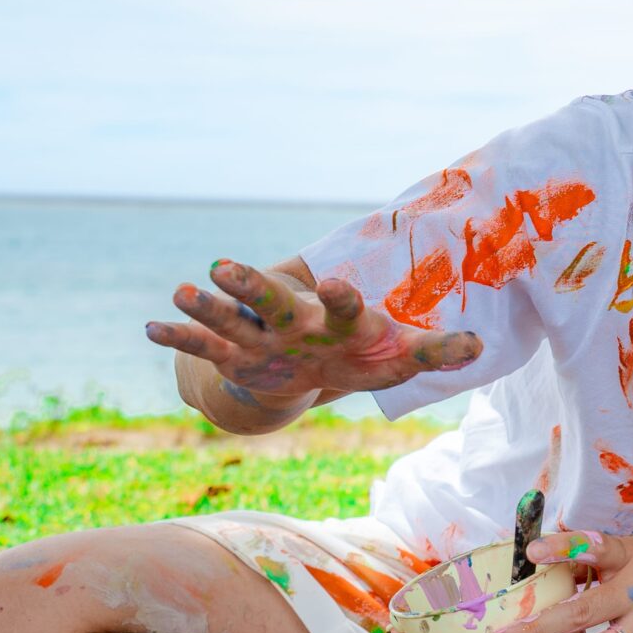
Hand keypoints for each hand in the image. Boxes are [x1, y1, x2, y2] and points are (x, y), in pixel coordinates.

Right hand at [147, 258, 480, 405]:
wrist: (315, 369)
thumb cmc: (363, 356)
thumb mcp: (398, 359)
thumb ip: (435, 351)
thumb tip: (482, 347)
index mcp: (340, 321)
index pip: (342, 306)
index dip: (341, 297)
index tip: (336, 283)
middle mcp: (297, 322)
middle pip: (274, 301)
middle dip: (251, 285)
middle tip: (225, 263)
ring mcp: (263, 337)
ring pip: (233, 320)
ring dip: (209, 306)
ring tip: (181, 289)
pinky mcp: (237, 355)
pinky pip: (206, 347)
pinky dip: (181, 336)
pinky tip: (151, 326)